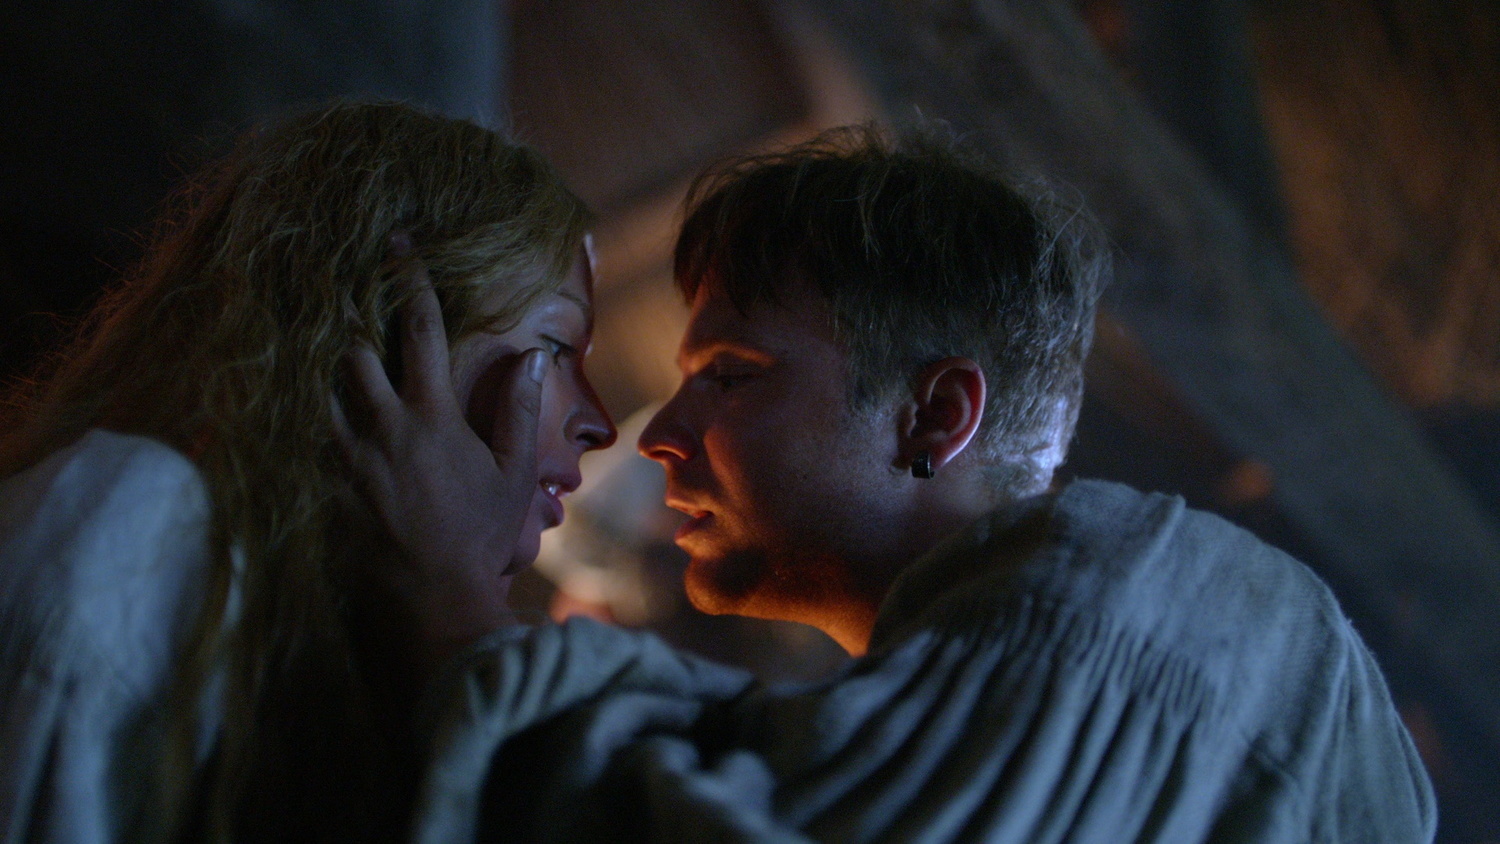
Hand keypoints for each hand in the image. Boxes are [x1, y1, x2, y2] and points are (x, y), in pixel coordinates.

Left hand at [333, 242, 546, 672]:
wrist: (435, 592)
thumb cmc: (481, 532)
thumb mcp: (513, 472)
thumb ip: (516, 410)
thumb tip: (530, 357)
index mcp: (433, 416)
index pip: (420, 332)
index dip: (410, 283)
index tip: (399, 246)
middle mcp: (385, 427)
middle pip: (354, 352)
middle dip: (350, 319)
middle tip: (341, 289)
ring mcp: (352, 456)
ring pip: (324, 390)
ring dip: (326, 365)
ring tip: (318, 340)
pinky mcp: (333, 484)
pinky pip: (313, 436)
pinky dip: (312, 413)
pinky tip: (307, 404)